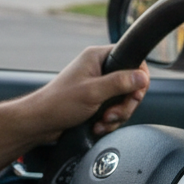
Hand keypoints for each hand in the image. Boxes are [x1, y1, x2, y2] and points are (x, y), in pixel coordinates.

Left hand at [25, 45, 148, 142]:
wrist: (41, 123)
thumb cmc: (59, 103)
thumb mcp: (93, 92)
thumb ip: (119, 83)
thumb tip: (142, 77)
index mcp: (97, 57)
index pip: (130, 57)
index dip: (138, 77)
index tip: (135, 93)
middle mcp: (99, 68)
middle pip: (130, 83)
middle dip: (125, 103)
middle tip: (114, 113)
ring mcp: (98, 85)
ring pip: (123, 100)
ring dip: (116, 115)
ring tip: (102, 121)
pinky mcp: (96, 101)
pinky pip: (114, 110)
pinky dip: (109, 121)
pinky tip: (97, 126)